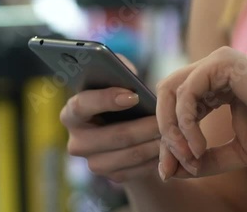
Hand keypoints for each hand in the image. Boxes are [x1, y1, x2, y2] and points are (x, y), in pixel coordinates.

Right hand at [60, 55, 160, 182]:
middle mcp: (77, 141)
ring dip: (155, 143)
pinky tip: (171, 147)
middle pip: (114, 136)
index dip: (106, 100)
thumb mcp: (121, 83)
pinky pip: (138, 169)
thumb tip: (126, 71)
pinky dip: (157, 158)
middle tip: (166, 118)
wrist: (128, 133)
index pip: (82, 106)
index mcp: (73, 113)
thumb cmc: (123, 101)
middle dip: (144, 126)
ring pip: (131, 154)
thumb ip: (119, 72)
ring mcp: (94, 163)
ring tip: (174, 132)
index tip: (134, 95)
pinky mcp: (112, 176)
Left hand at [156, 47, 246, 179]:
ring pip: (169, 92)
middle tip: (174, 165)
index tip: (173, 170)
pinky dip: (186, 122)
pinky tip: (199, 144)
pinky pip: (186, 92)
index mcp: (215, 86)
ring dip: (172, 129)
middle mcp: (212, 71)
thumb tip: (171, 172)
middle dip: (165, 134)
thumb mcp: (235, 151)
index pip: (177, 108)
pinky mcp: (222, 64)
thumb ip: (205, 158)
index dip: (170, 139)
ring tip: (190, 156)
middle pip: (166, 98)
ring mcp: (216, 64)